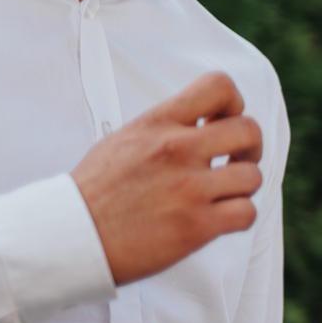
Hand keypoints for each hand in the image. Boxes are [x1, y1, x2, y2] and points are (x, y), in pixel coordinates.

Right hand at [71, 72, 263, 284]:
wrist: (68, 236)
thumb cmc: (96, 192)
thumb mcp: (125, 139)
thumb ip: (165, 127)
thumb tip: (200, 119)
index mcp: (158, 124)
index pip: (218, 87)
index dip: (234, 103)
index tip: (224, 122)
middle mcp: (176, 150)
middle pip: (249, 130)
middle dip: (250, 147)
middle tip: (235, 161)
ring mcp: (188, 188)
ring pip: (252, 176)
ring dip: (242, 188)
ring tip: (220, 195)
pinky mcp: (196, 225)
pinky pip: (246, 213)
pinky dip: (238, 218)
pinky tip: (218, 219)